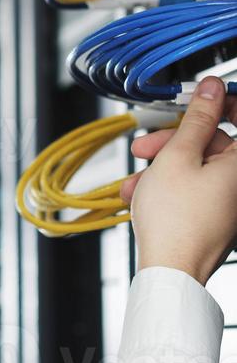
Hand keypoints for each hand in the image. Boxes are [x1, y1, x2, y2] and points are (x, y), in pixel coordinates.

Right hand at [118, 77, 236, 286]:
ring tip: (134, 182)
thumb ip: (196, 118)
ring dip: (162, 170)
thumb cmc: (175, 222)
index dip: (217, 102)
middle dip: (173, 143)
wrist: (169, 273)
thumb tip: (211, 89)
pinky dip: (167, 191)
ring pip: (196, 171)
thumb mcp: (178, 157)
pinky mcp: (212, 222)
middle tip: (146, 146)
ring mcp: (228, 205)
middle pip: (211, 145)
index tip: (194, 100)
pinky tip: (140, 198)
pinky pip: (192, 194)